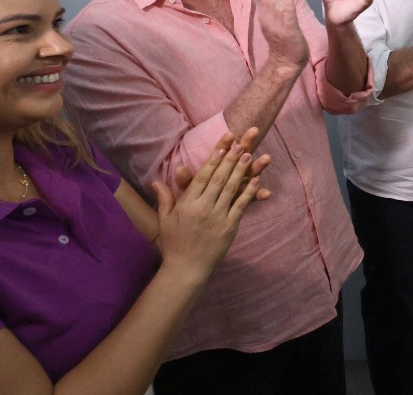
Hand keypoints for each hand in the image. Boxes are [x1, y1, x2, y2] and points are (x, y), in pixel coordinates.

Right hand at [151, 140, 263, 282]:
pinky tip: (257, 181)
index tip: (223, 145)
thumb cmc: (174, 243)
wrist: (185, 269)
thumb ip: (164, 199)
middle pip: (218, 178)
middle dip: (230, 159)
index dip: (214, 159)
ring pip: (231, 189)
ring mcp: (217, 217)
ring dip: (241, 171)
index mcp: (187, 203)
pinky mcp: (229, 227)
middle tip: (240, 143)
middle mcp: (202, 207)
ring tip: (250, 155)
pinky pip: (241, 206)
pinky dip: (249, 193)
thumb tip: (155, 182)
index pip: (202, 176)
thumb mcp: (165, 220)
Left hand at [174, 128, 272, 200]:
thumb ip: (185, 181)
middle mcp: (227, 175)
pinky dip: (259, 195)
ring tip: (267, 158)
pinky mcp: (243, 200)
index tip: (229, 133)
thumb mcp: (186, 193)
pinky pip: (252, 197)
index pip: (218, 153)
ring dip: (258, 166)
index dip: (222, 144)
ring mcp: (237, 186)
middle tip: (254, 130)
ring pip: (249, 174)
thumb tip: (178, 169)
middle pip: (237, 157)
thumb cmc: (190, 207)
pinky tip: (267, 193)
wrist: (196, 227)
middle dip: (246, 144)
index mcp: (213, 170)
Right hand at [259, 0, 309, 69]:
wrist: (286, 63)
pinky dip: (285, 3)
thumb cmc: (284, 43)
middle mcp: (269, 17)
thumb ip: (277, 8)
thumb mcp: (277, 21)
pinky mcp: (286, 31)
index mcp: (267, 15)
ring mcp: (277, 24)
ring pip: (276, 1)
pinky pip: (285, 15)